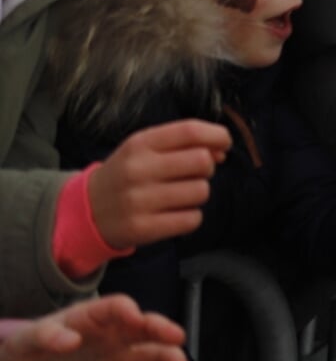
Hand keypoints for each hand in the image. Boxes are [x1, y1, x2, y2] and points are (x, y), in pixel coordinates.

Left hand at [0, 295, 191, 360]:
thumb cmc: (29, 352)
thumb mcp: (28, 341)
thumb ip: (46, 335)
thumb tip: (70, 339)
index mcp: (93, 318)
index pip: (116, 307)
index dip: (127, 310)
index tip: (134, 317)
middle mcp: (115, 337)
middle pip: (146, 328)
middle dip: (164, 330)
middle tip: (177, 338)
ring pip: (154, 356)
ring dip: (172, 360)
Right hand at [88, 120, 232, 249]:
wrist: (86, 210)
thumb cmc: (127, 174)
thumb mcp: (145, 149)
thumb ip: (183, 143)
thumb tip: (221, 150)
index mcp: (140, 144)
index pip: (190, 131)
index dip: (217, 136)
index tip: (224, 144)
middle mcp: (137, 169)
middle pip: (202, 161)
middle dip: (207, 168)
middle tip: (192, 174)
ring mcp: (138, 201)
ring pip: (201, 191)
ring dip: (198, 194)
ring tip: (178, 195)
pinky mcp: (142, 228)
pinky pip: (192, 219)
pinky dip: (190, 217)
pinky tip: (173, 213)